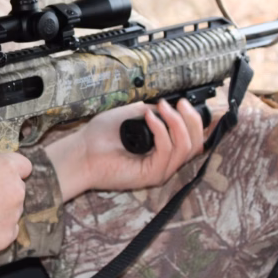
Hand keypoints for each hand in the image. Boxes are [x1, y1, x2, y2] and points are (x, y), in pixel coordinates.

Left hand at [45, 99, 205, 201]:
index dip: (194, 120)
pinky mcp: (151, 175)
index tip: (183, 102)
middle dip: (191, 120)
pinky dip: (162, 132)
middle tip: (179, 104)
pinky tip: (150, 119)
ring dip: (176, 123)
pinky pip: (167, 152)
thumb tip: (169, 105)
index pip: (192, 139)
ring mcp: (159, 170)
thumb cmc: (100, 136)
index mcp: (162, 149)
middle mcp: (164, 161)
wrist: (81, 151)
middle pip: (195, 144)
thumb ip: (153, 113)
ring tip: (161, 108)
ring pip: (185, 148)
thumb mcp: (131, 115)